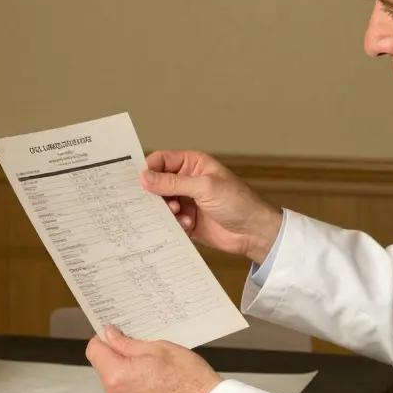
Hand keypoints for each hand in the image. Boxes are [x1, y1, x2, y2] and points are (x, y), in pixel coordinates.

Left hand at [85, 325, 222, 392]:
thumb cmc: (187, 375)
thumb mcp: (158, 348)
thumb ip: (126, 343)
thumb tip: (109, 335)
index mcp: (117, 376)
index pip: (93, 351)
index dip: (103, 339)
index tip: (115, 335)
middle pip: (106, 371)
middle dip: (120, 360)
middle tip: (145, 354)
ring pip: (118, 389)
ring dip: (129, 379)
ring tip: (156, 375)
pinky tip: (159, 391)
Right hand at [141, 150, 282, 263]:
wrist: (254, 232)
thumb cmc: (238, 202)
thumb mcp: (204, 187)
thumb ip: (172, 183)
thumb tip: (145, 177)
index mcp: (192, 164)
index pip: (161, 161)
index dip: (148, 169)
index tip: (138, 182)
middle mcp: (187, 181)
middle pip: (157, 183)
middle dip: (154, 194)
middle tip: (155, 202)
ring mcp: (186, 201)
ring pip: (161, 204)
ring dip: (166, 210)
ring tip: (177, 213)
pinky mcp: (187, 220)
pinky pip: (169, 221)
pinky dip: (174, 223)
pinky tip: (188, 224)